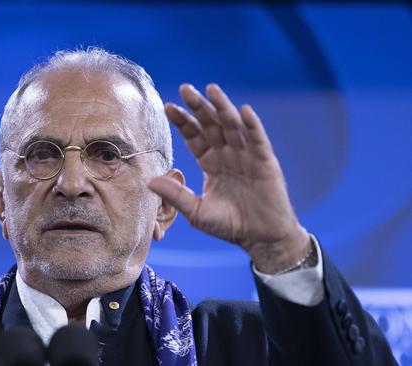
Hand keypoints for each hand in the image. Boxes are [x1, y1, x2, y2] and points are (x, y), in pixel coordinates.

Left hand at [148, 84, 309, 272]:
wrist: (260, 238)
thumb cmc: (228, 225)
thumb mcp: (196, 211)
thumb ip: (176, 195)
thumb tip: (149, 180)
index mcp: (209, 162)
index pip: (194, 135)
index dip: (182, 121)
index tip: (167, 107)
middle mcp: (227, 153)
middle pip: (211, 124)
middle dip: (198, 107)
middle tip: (185, 89)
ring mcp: (246, 155)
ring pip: (233, 126)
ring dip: (223, 107)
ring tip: (211, 89)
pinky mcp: (265, 162)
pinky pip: (258, 140)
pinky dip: (252, 125)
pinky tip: (244, 111)